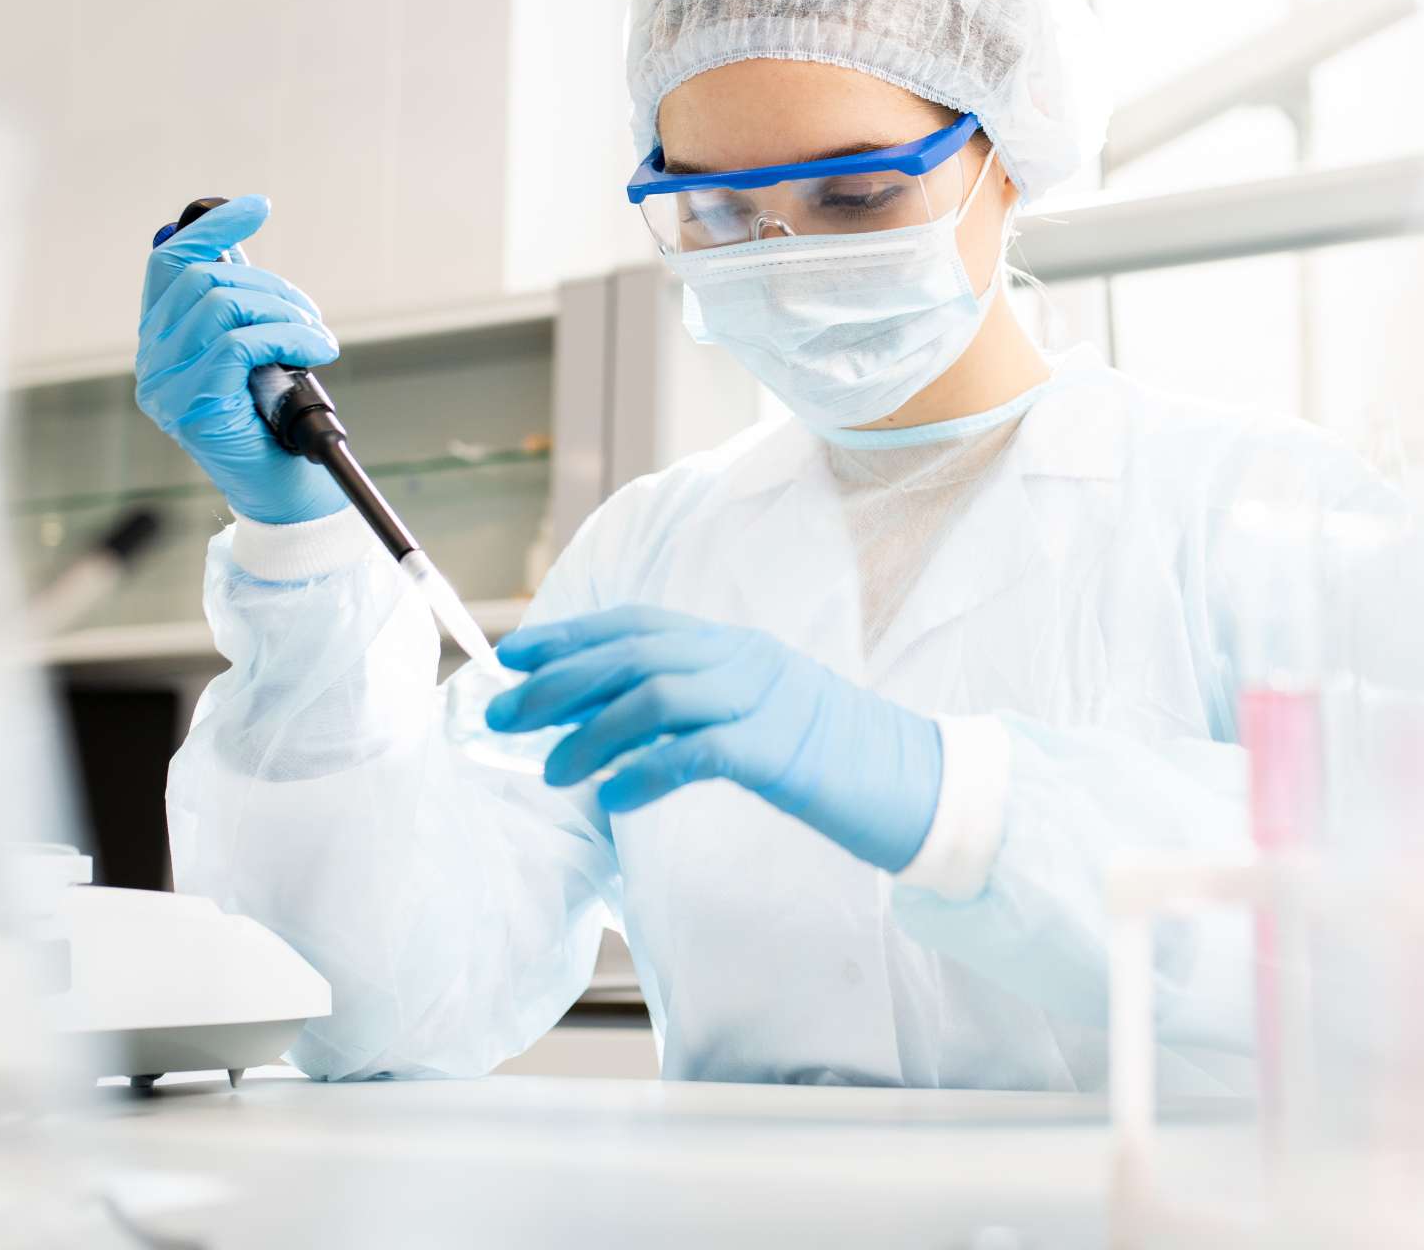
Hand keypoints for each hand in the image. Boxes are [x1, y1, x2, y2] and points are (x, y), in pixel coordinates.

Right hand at [135, 194, 347, 524]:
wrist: (285, 493)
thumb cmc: (274, 423)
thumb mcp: (256, 353)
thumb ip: (239, 308)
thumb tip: (235, 246)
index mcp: (161, 340)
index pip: (170, 263)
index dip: (212, 229)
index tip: (258, 208)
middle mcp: (152, 360)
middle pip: (202, 280)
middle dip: (270, 286)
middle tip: (309, 314)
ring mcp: (165, 385)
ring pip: (221, 305)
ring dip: (284, 312)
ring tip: (317, 338)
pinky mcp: (192, 406)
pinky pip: (240, 343)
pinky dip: (289, 336)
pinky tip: (318, 349)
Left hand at [486, 606, 942, 872]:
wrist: (921, 785)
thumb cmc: (835, 762)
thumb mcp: (761, 718)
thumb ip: (700, 710)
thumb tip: (615, 727)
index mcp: (737, 646)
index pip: (638, 624)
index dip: (570, 637)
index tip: (512, 658)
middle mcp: (746, 659)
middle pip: (633, 654)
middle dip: (558, 682)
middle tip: (502, 717)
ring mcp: (766, 701)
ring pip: (656, 696)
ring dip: (591, 733)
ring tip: (552, 772)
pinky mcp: (781, 752)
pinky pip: (697, 753)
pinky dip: (645, 772)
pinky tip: (612, 799)